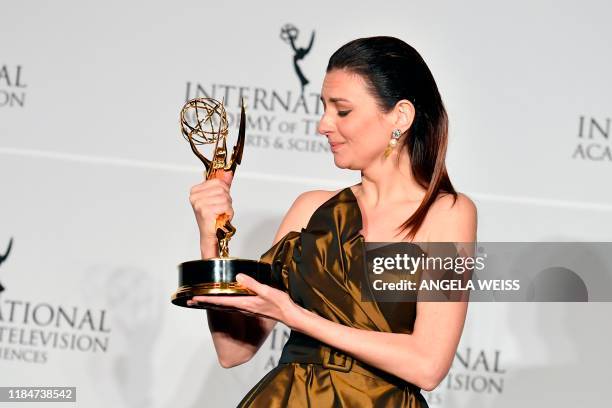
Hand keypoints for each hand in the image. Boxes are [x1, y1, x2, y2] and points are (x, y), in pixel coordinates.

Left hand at [187, 273, 303, 329]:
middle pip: (219, 305)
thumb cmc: (280, 304)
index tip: (194, 298)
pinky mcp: (251, 307)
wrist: (290, 315)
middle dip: (204, 302)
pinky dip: (222, 303)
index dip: (206, 299)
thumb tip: (238, 276)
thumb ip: (252, 284)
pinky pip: (232, 305)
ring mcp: (246, 308)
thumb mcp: (267, 291)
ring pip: (224, 306)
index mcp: (244, 303)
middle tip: (190, 300)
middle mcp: (243, 307)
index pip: (221, 301)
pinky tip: (222, 301)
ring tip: (201, 301)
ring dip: (211, 303)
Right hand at [189, 171, 233, 240]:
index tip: (220, 199)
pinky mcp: (206, 211)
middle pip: (222, 189)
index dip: (224, 190)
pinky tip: (221, 217)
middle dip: (227, 200)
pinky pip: (226, 206)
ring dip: (228, 207)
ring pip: (225, 198)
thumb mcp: (217, 197)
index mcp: (195, 191)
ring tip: (221, 213)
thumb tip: (228, 173)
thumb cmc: (213, 217)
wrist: (210, 234)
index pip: (217, 181)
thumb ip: (222, 185)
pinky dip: (228, 213)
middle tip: (220, 209)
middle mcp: (195, 197)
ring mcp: (200, 204)